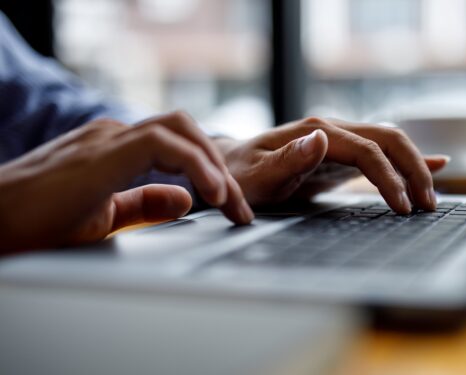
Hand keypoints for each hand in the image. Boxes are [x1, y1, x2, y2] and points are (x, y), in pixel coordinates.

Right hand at [0, 111, 253, 251]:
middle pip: (187, 130)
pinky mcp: (102, 152)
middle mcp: (115, 135)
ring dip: (215, 165)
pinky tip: (211, 193)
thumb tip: (185, 199)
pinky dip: (196, 164)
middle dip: (222, 167)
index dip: (213, 172)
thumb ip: (143, 204)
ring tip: (231, 201)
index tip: (233, 208)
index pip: (181, 144)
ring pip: (180, 129)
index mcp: (117, 148)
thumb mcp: (104, 216)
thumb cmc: (37, 221)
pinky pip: (162, 143)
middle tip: (241, 208)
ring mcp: (108, 138)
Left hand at [216, 117, 448, 212]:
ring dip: (415, 168)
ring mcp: (339, 140)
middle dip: (414, 170)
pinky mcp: (342, 154)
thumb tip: (322, 138)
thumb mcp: (256, 175)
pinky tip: (436, 164)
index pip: (367, 151)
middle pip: (388, 140)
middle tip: (427, 205)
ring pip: (390, 144)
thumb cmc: (240, 176)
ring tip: (429, 199)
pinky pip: (381, 152)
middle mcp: (332, 130)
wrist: (232, 167)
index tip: (401, 207)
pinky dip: (408, 160)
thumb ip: (288, 159)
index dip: (389, 178)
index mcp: (316, 132)